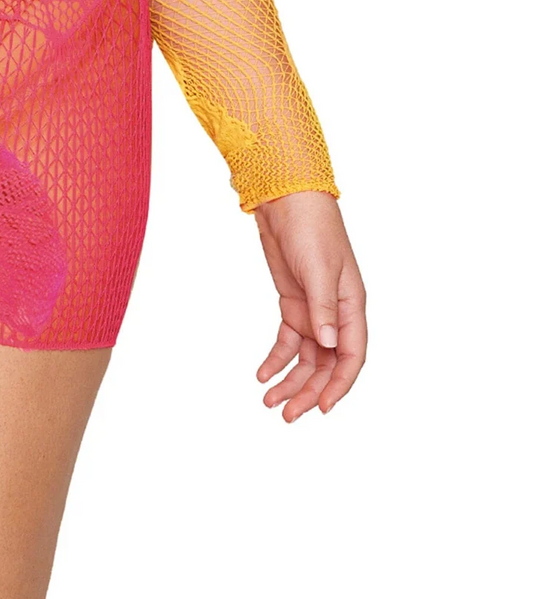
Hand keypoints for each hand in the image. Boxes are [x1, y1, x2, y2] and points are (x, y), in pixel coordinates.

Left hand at [252, 189, 366, 421]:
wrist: (286, 201)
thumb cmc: (311, 228)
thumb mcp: (318, 269)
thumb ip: (323, 309)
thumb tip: (329, 346)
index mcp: (352, 307)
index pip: (351, 357)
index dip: (339, 385)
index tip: (321, 408)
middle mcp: (336, 314)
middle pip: (327, 364)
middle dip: (309, 391)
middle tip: (287, 414)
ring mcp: (314, 311)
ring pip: (306, 357)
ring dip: (291, 380)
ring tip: (270, 401)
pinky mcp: (293, 304)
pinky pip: (287, 340)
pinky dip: (276, 358)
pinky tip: (262, 373)